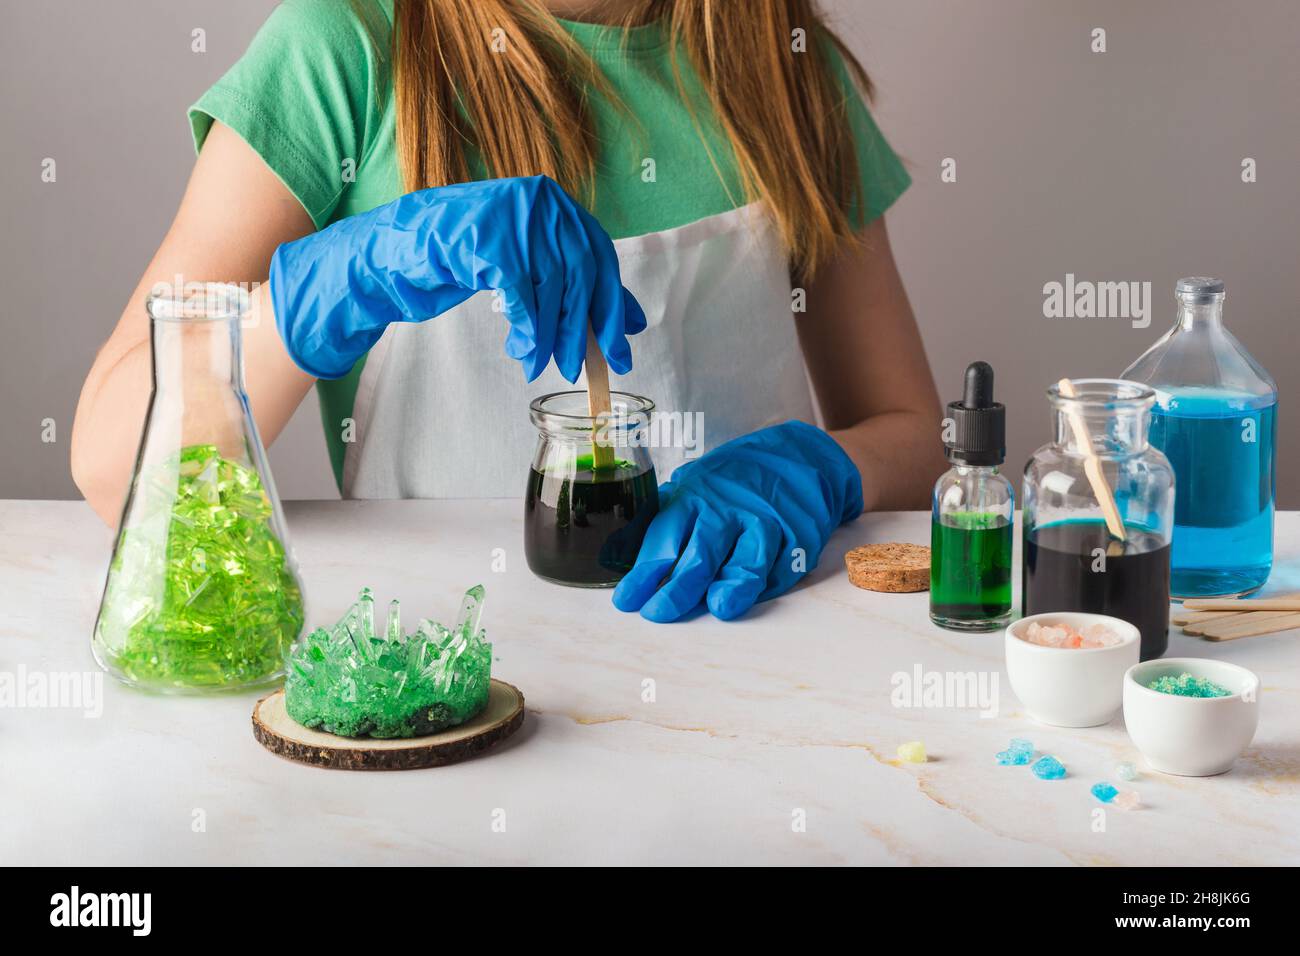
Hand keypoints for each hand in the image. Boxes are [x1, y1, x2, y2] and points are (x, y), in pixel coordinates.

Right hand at [268, 175, 645, 380]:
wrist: (401, 249)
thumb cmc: (470, 259)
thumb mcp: (533, 270)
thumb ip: (579, 285)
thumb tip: (633, 320)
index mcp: (556, 204)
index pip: (600, 258)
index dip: (614, 308)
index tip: (622, 350)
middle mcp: (540, 201)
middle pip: (582, 274)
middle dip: (584, 330)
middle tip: (582, 369)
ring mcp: (512, 216)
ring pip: (553, 287)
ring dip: (550, 337)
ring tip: (540, 364)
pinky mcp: (485, 239)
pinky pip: (520, 294)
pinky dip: (526, 329)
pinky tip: (521, 350)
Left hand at [612, 421, 863, 621]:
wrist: (797, 456)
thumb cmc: (733, 479)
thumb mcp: (693, 485)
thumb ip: (665, 517)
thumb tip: (619, 554)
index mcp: (694, 497)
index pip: (663, 538)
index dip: (644, 572)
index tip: (627, 600)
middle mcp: (728, 510)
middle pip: (701, 552)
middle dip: (678, 587)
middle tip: (657, 613)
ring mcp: (766, 522)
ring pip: (749, 557)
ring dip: (735, 584)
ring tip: (719, 607)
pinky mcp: (799, 536)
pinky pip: (783, 565)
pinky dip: (769, 584)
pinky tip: (753, 598)